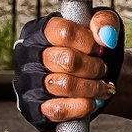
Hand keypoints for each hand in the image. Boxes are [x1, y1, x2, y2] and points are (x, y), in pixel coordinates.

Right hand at [12, 9, 122, 127]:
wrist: (90, 80)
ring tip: (101, 86)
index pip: (65, 33)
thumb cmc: (92, 50)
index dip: (89, 43)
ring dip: (92, 87)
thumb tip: (105, 36)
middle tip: (102, 69)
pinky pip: (58, 109)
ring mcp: (27, 83)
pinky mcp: (32, 108)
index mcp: (38, 31)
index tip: (98, 48)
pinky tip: (92, 102)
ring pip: (65, 85)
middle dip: (94, 67)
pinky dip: (81, 106)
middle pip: (68, 60)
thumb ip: (105, 22)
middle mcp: (27, 56)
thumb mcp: (101, 27)